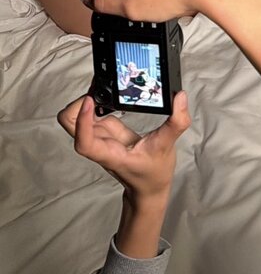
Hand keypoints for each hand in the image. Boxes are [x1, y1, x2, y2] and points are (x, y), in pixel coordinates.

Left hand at [57, 91, 189, 200]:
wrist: (147, 188)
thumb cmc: (153, 174)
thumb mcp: (167, 147)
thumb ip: (176, 123)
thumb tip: (180, 97)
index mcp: (109, 154)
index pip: (83, 142)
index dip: (81, 121)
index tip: (90, 100)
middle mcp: (99, 143)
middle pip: (68, 123)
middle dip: (77, 103)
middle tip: (97, 89)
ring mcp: (99, 135)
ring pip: (75, 115)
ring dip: (85, 98)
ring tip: (105, 85)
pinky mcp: (104, 129)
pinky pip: (91, 110)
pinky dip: (96, 98)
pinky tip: (113, 91)